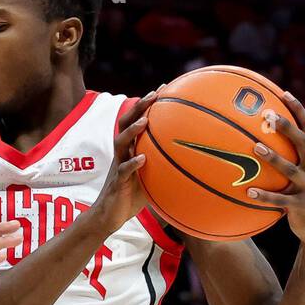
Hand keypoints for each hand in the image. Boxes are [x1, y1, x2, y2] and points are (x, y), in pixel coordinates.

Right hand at [83, 92, 156, 237]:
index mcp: (130, 149)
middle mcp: (123, 154)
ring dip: (133, 131)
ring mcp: (118, 166)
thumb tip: (194, 163)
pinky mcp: (117, 183)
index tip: (164, 88)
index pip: (137, 121)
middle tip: (154, 94)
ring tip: (145, 121)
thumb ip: (164, 167)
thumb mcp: (151, 178)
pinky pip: (123, 171)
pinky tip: (142, 158)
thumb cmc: (132, 197)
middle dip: (139, 107)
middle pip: (126, 124)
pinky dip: (132, 164)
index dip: (147, 104)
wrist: (110, 216)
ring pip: (121, 143)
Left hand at [246, 91, 304, 251]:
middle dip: (286, 127)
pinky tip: (248, 192)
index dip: (299, 111)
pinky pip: (280, 200)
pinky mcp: (301, 206)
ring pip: (290, 169)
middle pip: (303, 142)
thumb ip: (298, 157)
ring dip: (273, 158)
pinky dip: (265, 196)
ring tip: (255, 148)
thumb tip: (273, 137)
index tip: (285, 94)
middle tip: (268, 115)